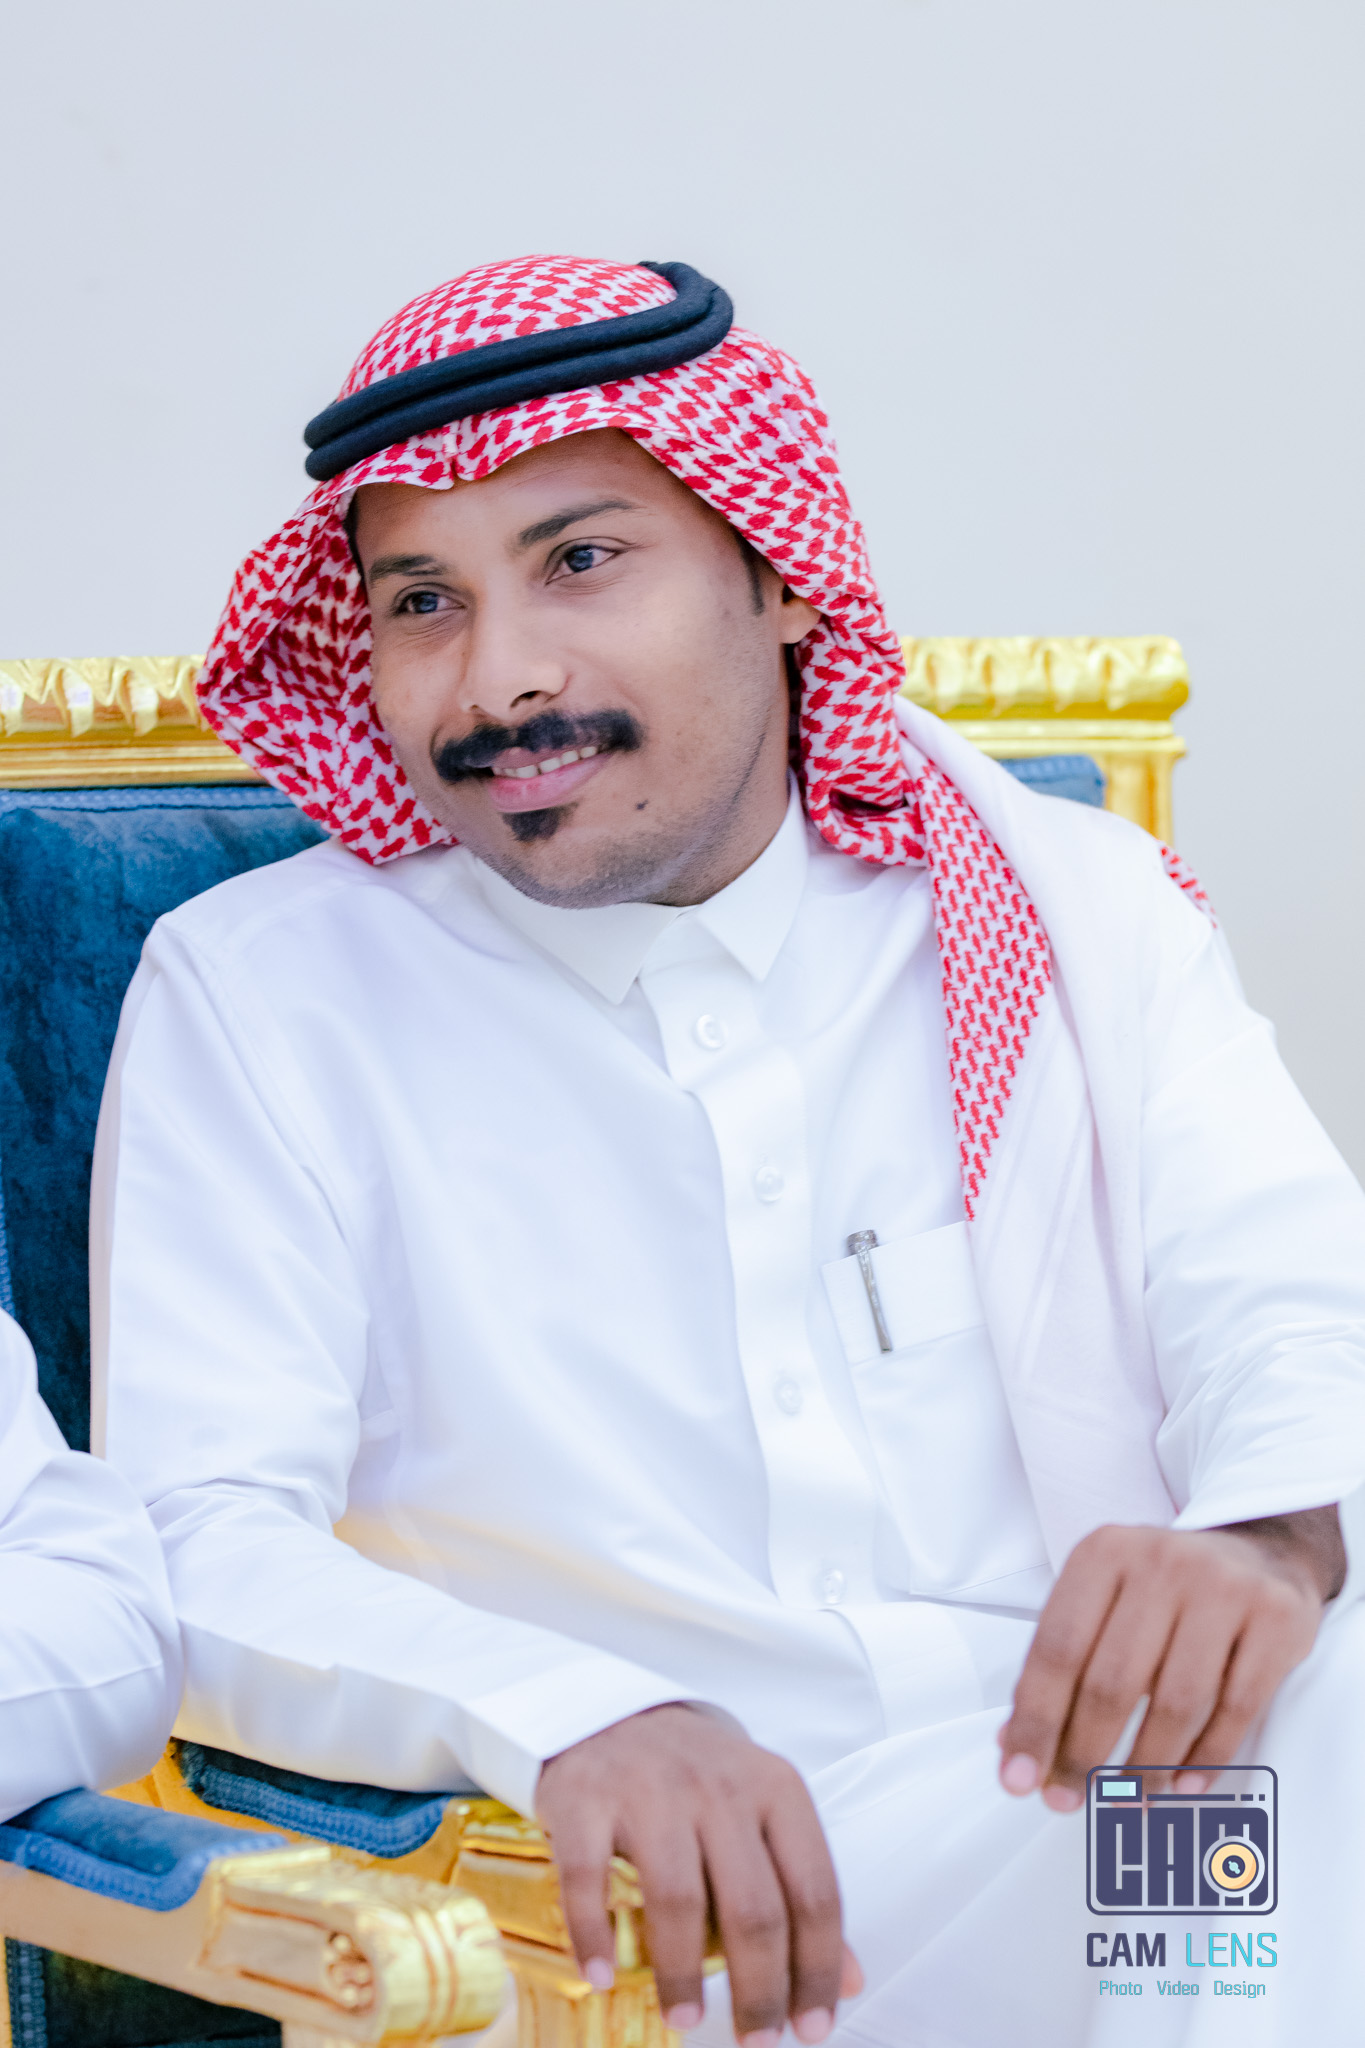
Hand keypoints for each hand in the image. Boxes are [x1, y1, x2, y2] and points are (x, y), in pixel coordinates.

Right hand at [536, 1700, 862, 2044]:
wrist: (610, 1710)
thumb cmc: (698, 1776)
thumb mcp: (762, 1814)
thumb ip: (802, 1889)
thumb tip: (850, 1981)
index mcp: (775, 1788)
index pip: (814, 1892)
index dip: (818, 1970)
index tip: (812, 2028)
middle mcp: (719, 1786)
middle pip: (752, 1908)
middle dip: (759, 1990)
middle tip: (755, 2041)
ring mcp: (650, 1790)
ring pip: (678, 1900)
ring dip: (682, 1974)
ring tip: (685, 2018)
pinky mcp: (586, 1799)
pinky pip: (589, 1879)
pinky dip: (594, 1935)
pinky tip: (603, 1974)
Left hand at [997, 1506, 1343, 1810]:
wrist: (1259, 1554)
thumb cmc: (1164, 1592)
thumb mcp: (1103, 1604)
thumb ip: (1058, 1667)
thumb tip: (1012, 1746)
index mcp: (1103, 1553)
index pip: (1057, 1649)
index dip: (1034, 1722)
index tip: (1017, 1778)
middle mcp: (1159, 1561)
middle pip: (1112, 1682)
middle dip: (1084, 1755)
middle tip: (1069, 1799)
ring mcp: (1222, 1586)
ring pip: (1174, 1704)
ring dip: (1145, 1768)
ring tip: (1127, 1799)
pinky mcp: (1274, 1618)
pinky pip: (1235, 1709)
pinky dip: (1205, 1759)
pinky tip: (1182, 1785)